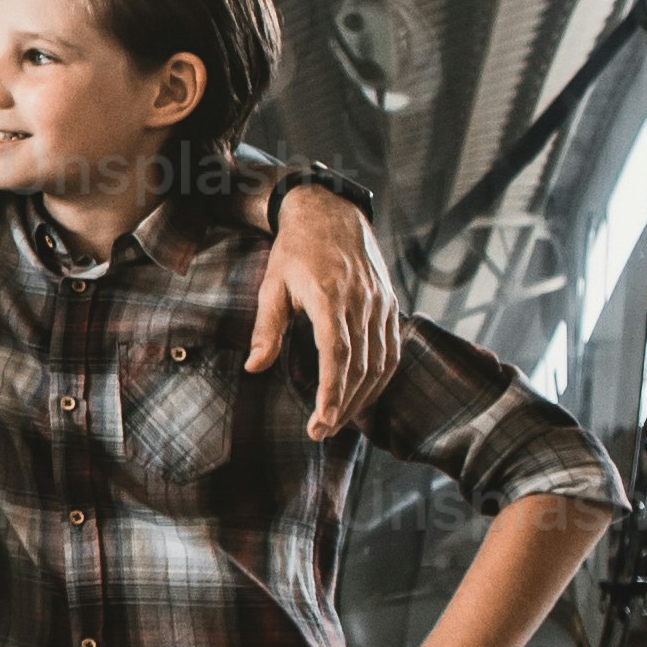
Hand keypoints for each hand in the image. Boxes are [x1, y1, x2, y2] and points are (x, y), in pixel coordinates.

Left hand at [248, 188, 403, 434]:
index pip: (337, 355)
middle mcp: (362, 301)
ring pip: (380, 363)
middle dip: (343, 406)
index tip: (320, 423)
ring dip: (362, 398)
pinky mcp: (391, 304)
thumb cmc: (295, 251)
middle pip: (360, 367)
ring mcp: (381, 303)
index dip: (332, 393)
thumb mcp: (272, 284)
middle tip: (321, 432)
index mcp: (329, 296)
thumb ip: (266, 328)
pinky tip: (365, 396)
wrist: (331, 213)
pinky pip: (392, 349)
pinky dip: (381, 378)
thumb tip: (254, 368)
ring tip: (339, 421)